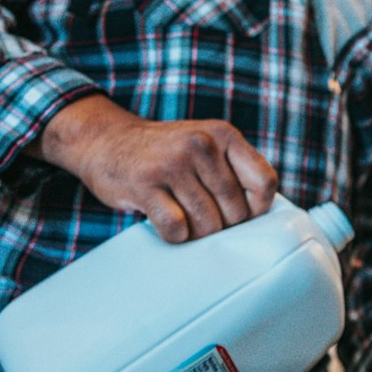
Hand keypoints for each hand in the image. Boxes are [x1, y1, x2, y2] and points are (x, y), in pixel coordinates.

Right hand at [33, 95, 277, 242]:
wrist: (106, 141)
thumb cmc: (166, 154)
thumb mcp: (206, 145)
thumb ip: (236, 170)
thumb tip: (264, 216)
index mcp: (223, 135)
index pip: (264, 183)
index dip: (257, 209)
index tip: (240, 213)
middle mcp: (200, 144)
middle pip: (236, 212)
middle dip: (222, 226)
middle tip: (201, 217)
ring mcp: (172, 163)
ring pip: (208, 224)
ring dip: (197, 234)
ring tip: (182, 217)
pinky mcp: (145, 185)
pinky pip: (177, 229)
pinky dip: (175, 236)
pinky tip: (166, 222)